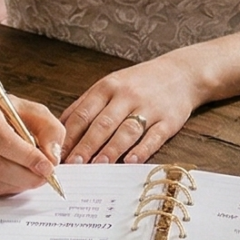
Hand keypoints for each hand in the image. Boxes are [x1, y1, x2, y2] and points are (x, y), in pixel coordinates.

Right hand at [0, 96, 63, 196]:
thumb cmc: (12, 117)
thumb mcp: (36, 113)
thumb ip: (51, 131)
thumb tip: (52, 158)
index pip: (2, 140)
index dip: (27, 157)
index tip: (48, 167)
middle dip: (26, 176)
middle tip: (45, 178)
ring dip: (18, 184)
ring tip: (34, 178)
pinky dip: (7, 189)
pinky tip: (18, 179)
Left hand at [58, 56, 198, 165]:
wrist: (181, 73)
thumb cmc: (139, 83)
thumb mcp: (110, 85)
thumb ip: (86, 105)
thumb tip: (60, 128)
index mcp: (107, 87)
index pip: (83, 114)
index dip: (70, 136)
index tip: (58, 155)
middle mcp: (126, 96)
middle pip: (102, 124)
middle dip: (86, 146)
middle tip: (74, 166)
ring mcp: (149, 107)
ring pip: (127, 130)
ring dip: (111, 149)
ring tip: (98, 165)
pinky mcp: (169, 120)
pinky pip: (154, 136)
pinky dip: (142, 149)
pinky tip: (131, 161)